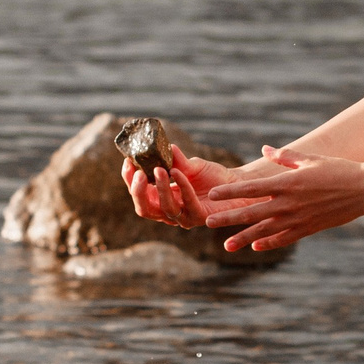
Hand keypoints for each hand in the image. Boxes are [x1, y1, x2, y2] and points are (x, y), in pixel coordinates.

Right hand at [121, 143, 237, 228]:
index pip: (138, 193)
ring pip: (164, 208)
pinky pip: (187, 204)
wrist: (235, 185)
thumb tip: (166, 146)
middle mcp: (168, 210)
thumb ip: (176, 159)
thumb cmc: (211, 176)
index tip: (128, 161)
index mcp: (160, 198)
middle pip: (144, 208)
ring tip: (160, 169)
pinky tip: (179, 172)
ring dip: (160, 188)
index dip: (129, 180)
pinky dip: (182, 187)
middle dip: (137, 191)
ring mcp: (183, 217)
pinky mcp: (199, 218)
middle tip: (138, 172)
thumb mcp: (190, 165)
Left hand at [202, 146, 363, 250]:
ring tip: (226, 245)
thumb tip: (265, 149)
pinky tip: (256, 247)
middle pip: (252, 212)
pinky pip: (284, 239)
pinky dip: (269, 243)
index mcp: (287, 183)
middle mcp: (288, 203)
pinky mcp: (308, 229)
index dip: (230, 192)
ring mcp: (298, 219)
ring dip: (243, 238)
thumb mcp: (309, 159)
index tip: (212, 195)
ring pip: (265, 231)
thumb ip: (285, 156)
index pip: (251, 188)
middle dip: (228, 218)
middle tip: (207, 222)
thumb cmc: (337, 170)